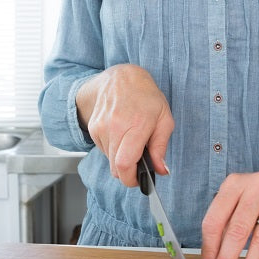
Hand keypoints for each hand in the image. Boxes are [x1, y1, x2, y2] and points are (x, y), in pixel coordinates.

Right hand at [76, 64, 173, 186]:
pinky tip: (121, 134)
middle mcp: (115, 127)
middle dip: (128, 172)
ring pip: (109, 160)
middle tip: (139, 163)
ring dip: (121, 158)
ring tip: (130, 141)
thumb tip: (161, 170)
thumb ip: (161, 147)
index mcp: (136, 125)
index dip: (131, 179)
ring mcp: (101, 127)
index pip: (125, 164)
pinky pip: (103, 150)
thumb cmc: (146, 96)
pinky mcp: (93, 128)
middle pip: (116, 167)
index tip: (138, 181)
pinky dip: (113, 149)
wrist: (121, 78)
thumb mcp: (164, 119)